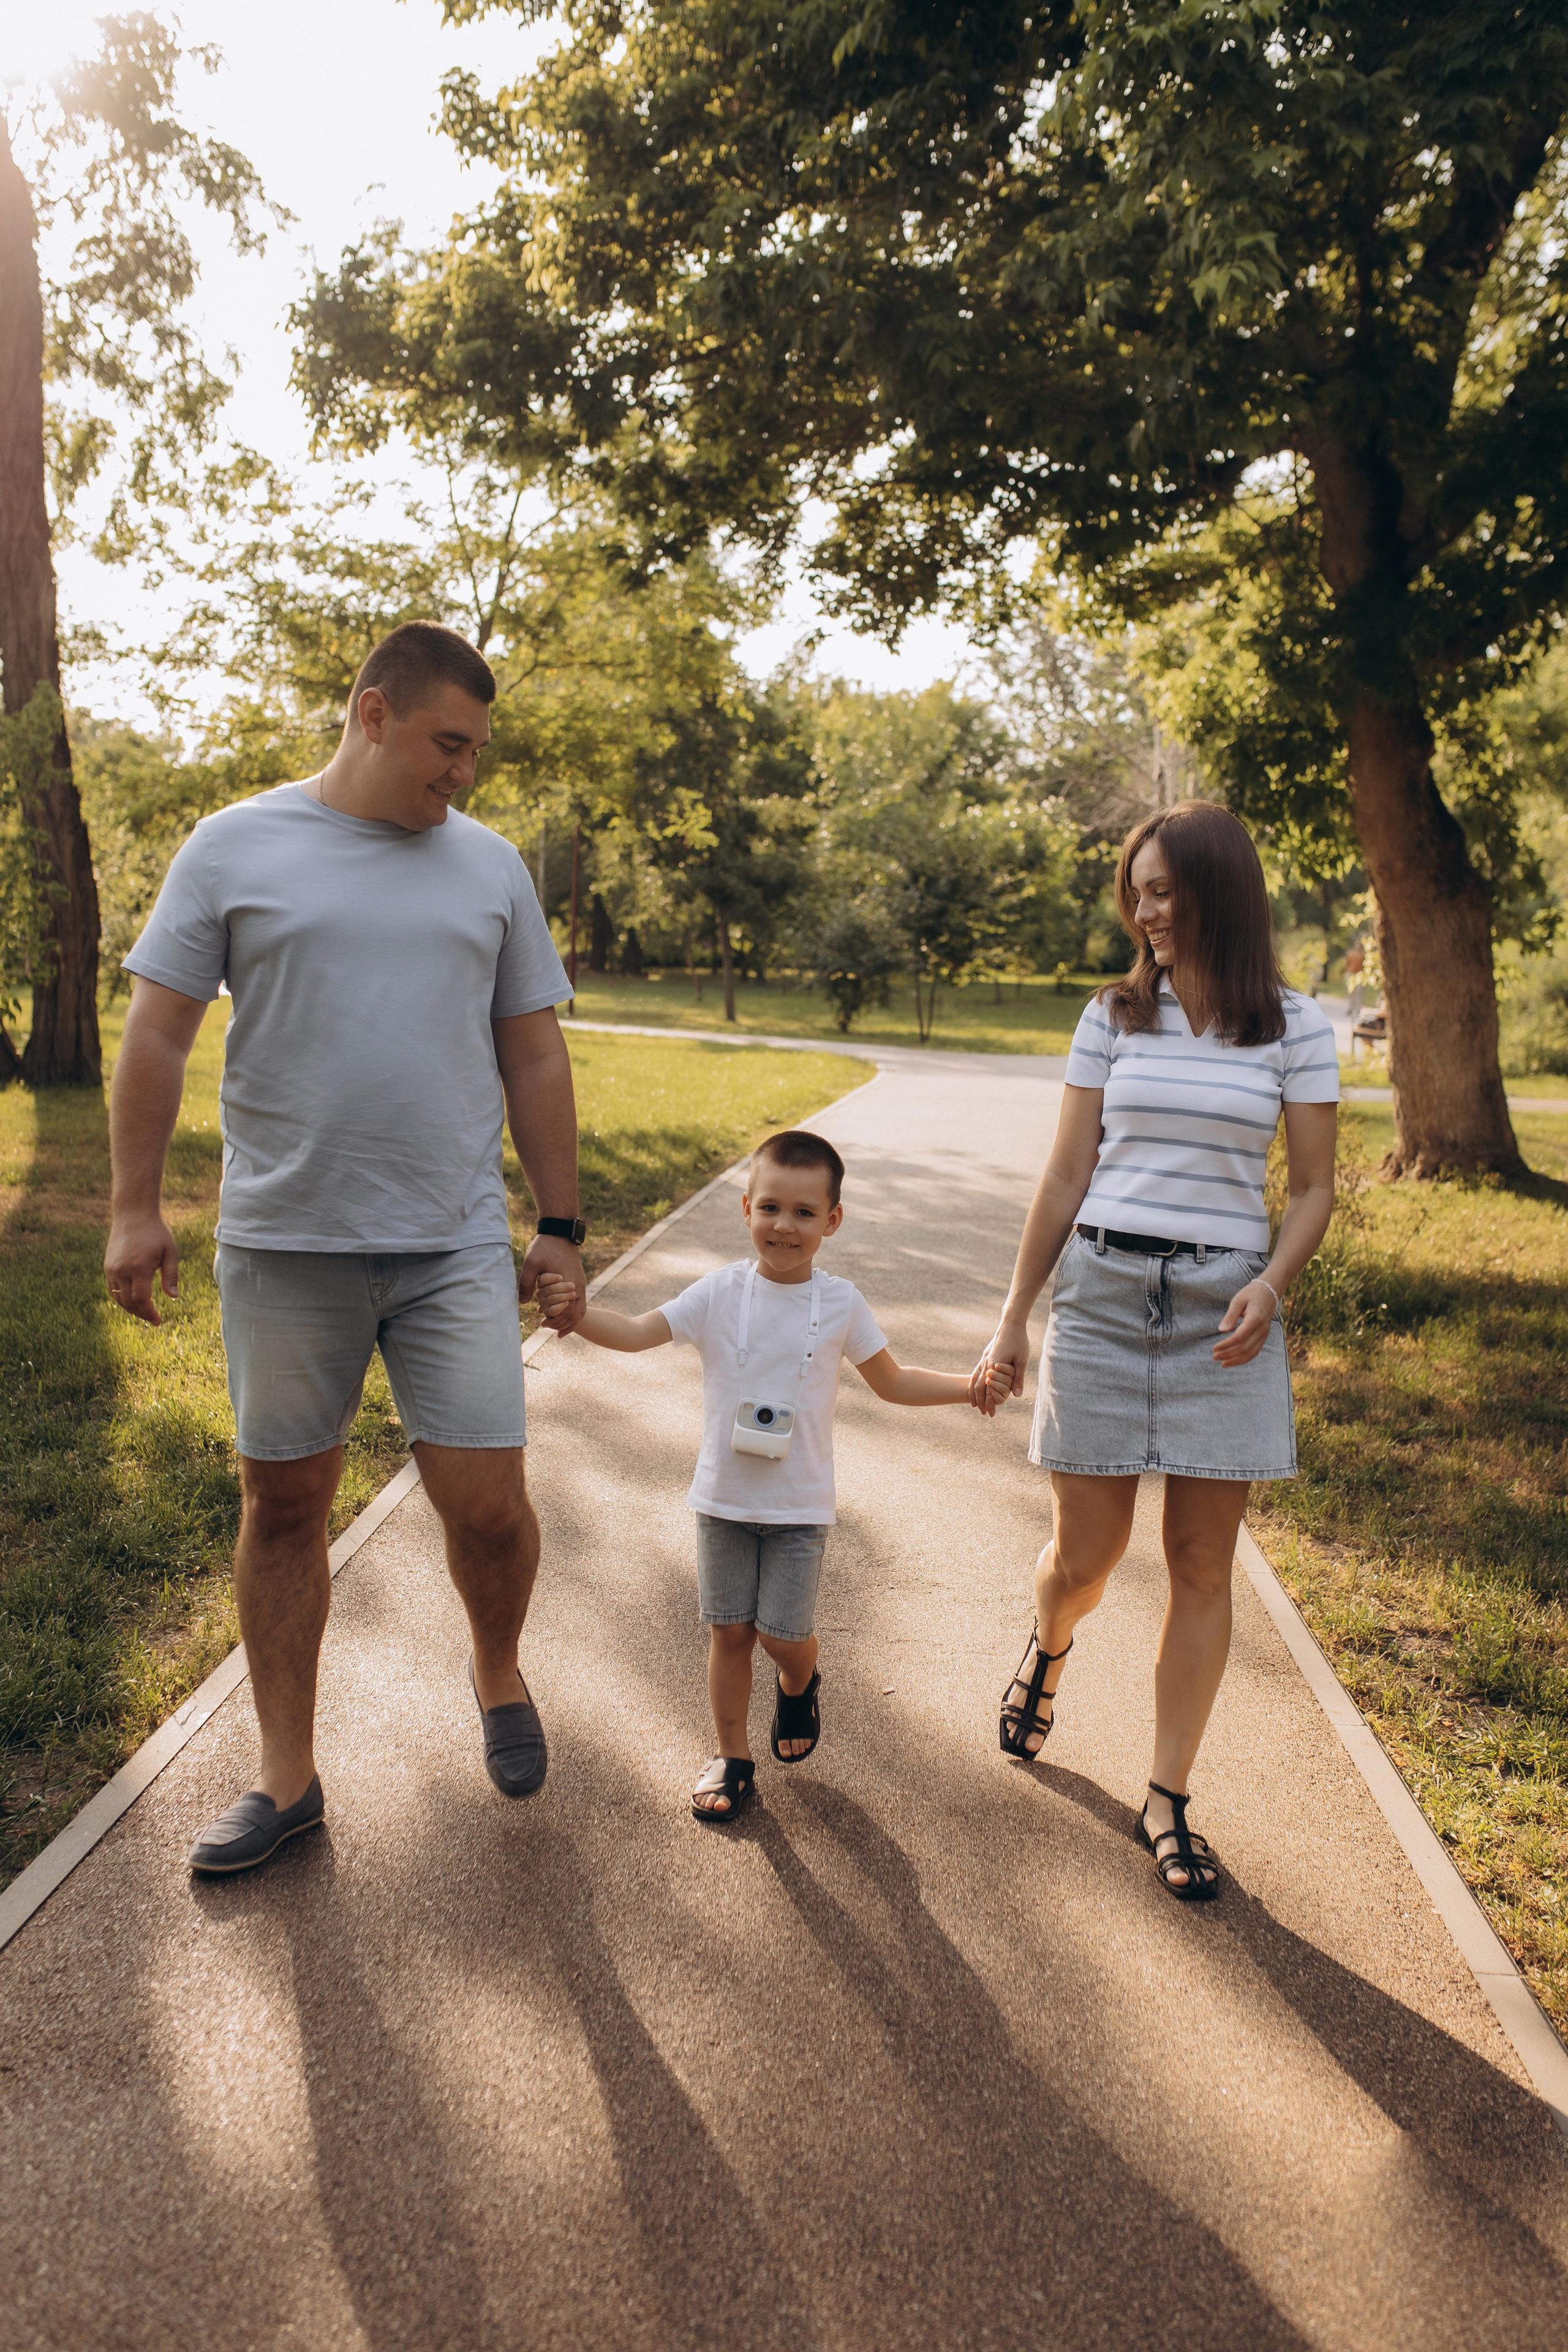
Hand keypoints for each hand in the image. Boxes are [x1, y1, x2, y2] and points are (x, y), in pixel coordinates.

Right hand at [104, 1210, 180, 1325]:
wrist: (133, 1215)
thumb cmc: (156, 1233)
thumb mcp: (169, 1252)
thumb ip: (171, 1275)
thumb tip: (174, 1297)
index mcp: (139, 1267)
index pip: (141, 1299)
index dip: (149, 1313)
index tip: (159, 1320)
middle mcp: (122, 1270)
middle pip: (129, 1302)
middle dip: (142, 1314)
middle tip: (154, 1319)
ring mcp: (112, 1269)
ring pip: (119, 1298)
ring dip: (131, 1309)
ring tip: (145, 1312)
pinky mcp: (107, 1267)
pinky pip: (113, 1290)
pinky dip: (122, 1299)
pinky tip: (134, 1302)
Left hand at [519, 1234, 585, 1329]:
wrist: (560, 1232)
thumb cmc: (545, 1246)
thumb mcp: (531, 1262)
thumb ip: (526, 1283)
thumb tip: (523, 1302)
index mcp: (568, 1284)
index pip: (566, 1312)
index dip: (555, 1321)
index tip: (542, 1323)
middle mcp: (578, 1287)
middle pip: (576, 1315)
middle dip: (562, 1324)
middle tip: (546, 1326)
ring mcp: (580, 1284)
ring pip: (580, 1310)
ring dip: (569, 1320)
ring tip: (556, 1327)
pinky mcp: (579, 1281)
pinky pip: (580, 1302)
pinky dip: (572, 1311)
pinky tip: (561, 1312)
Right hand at [970, 1315, 1028, 1417]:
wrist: (1011, 1323)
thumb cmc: (1018, 1341)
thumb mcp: (1021, 1361)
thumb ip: (1018, 1379)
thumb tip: (1016, 1396)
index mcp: (994, 1365)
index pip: (988, 1389)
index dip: (989, 1403)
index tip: (991, 1414)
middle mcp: (986, 1363)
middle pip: (978, 1387)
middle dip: (981, 1402)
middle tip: (985, 1413)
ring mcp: (984, 1359)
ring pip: (974, 1380)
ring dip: (974, 1394)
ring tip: (975, 1405)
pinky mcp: (985, 1356)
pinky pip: (975, 1372)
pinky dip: (973, 1383)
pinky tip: (975, 1388)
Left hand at [1214, 1278, 1278, 1366]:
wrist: (1270, 1292)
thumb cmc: (1251, 1294)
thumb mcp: (1238, 1300)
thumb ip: (1230, 1316)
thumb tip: (1222, 1330)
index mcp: (1255, 1318)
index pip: (1240, 1337)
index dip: (1226, 1345)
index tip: (1214, 1348)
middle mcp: (1262, 1329)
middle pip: (1245, 1348)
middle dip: (1228, 1354)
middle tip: (1214, 1357)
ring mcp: (1265, 1334)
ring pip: (1251, 1353)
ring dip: (1236, 1360)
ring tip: (1222, 1363)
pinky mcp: (1264, 1337)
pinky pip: (1255, 1351)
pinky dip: (1244, 1358)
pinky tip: (1233, 1361)